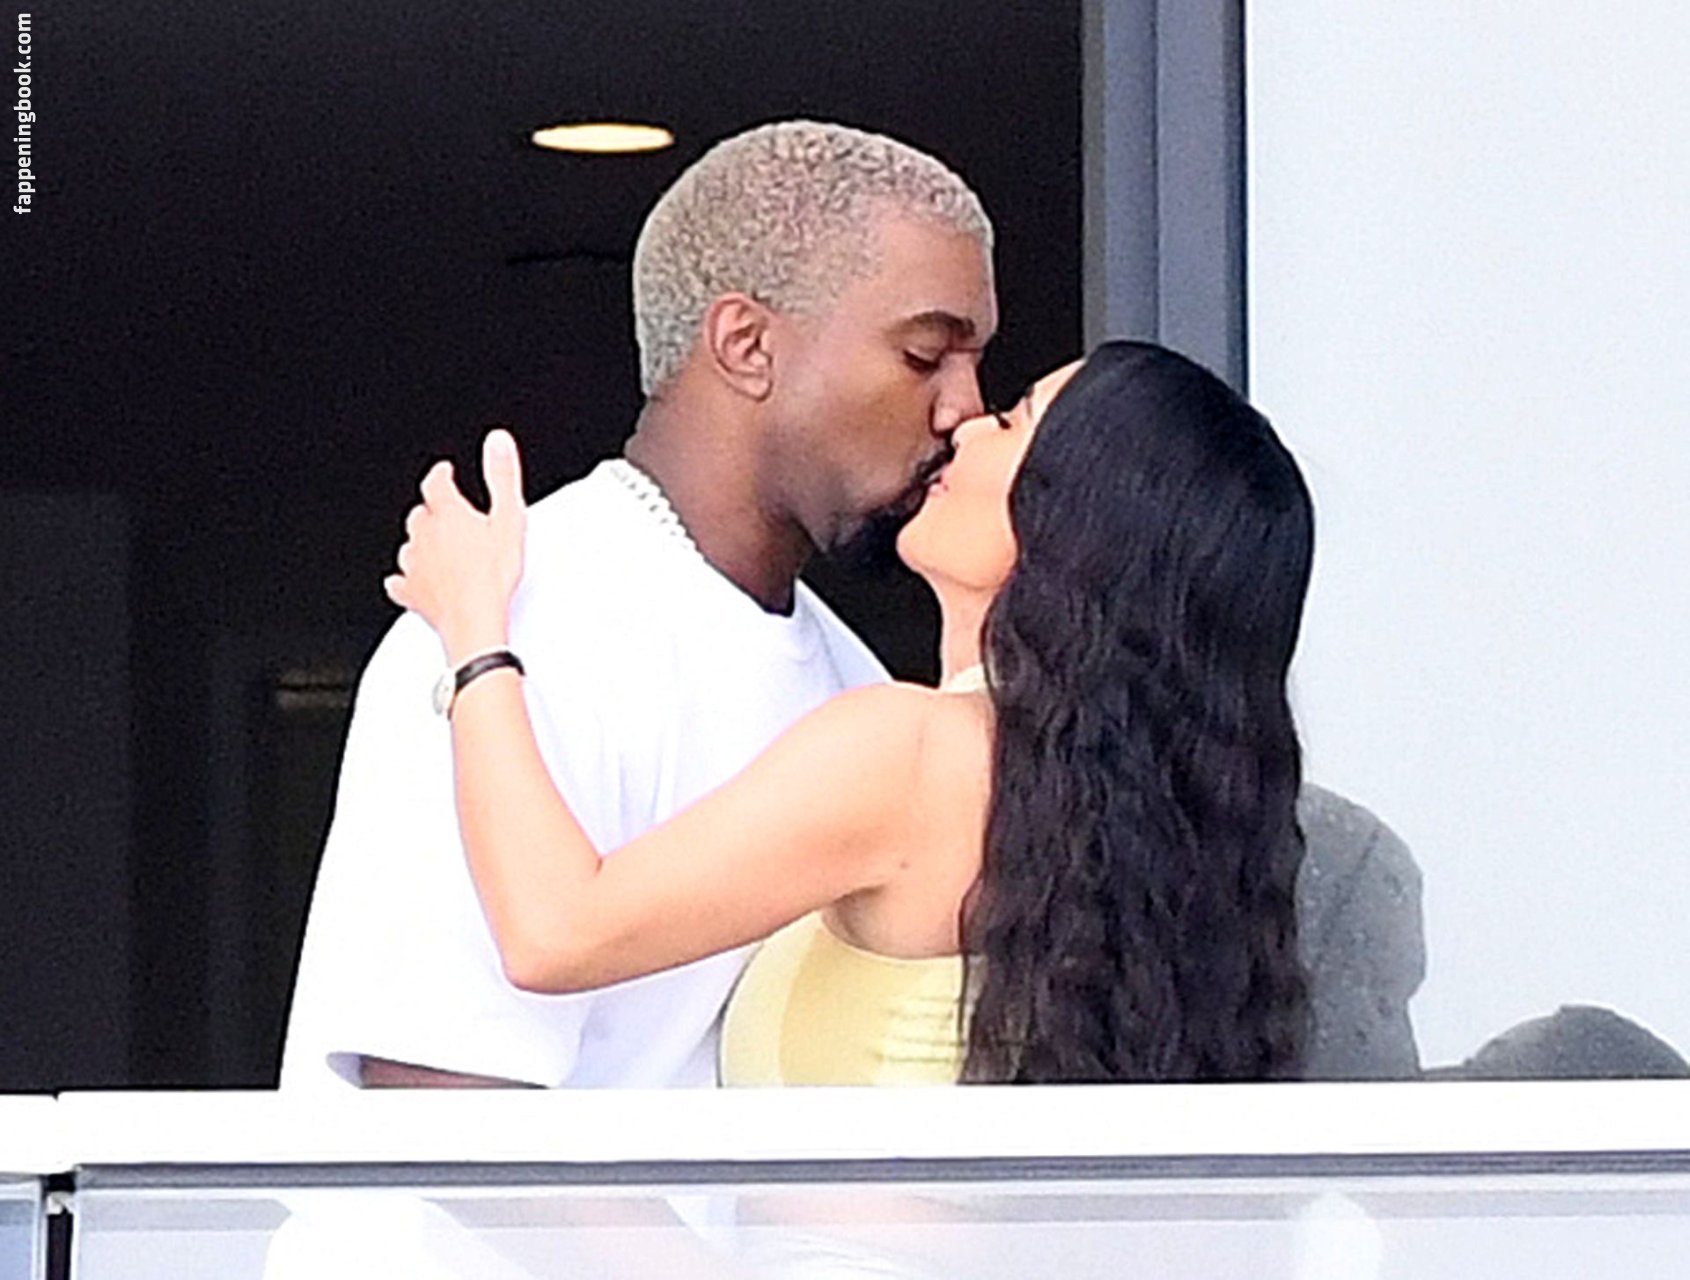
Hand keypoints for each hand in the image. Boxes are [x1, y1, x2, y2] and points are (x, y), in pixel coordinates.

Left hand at [384, 429, 527, 662]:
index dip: (440, 475)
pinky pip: (401, 583)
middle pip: (420, 515)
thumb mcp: (509, 517)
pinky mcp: (412, 594)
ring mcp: (415, 566)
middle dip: (432, 512)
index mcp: (447, 514)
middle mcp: (424, 537)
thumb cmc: (492, 574)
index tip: (444, 472)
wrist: (474, 620)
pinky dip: (404, 580)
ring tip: (435, 547)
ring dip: (421, 543)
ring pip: (410, 546)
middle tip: (446, 514)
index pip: (435, 484)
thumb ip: (502, 476)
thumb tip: (497, 440)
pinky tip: (406, 582)